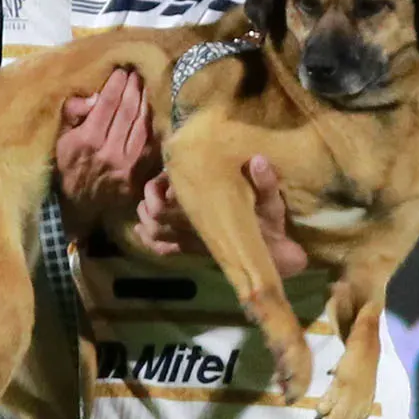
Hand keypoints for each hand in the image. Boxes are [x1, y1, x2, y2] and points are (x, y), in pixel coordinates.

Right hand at [56, 69, 155, 231]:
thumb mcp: (60, 140)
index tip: (121, 71)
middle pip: (128, 111)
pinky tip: (153, 108)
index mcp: (87, 141)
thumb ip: (73, 114)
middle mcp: (110, 151)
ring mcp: (128, 163)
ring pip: (142, 124)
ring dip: (146, 101)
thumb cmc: (67, 167)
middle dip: (133, 88)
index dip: (116, 85)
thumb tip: (94, 97)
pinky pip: (151, 140)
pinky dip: (153, 122)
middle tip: (136, 73)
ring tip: (145, 84)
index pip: (106, 105)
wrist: (80, 205)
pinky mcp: (140, 171)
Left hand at [134, 156, 310, 277]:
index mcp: (205, 218)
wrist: (275, 258)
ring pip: (155, 236)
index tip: (167, 175)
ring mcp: (191, 244)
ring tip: (147, 202)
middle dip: (149, 201)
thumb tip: (258, 160)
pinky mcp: (194, 251)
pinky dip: (150, 240)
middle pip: (154, 220)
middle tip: (157, 185)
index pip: (165, 208)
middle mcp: (192, 233)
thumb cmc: (271, 227)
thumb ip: (266, 183)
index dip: (158, 191)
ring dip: (145, 219)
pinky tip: (143, 230)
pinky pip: (165, 250)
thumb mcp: (272, 204)